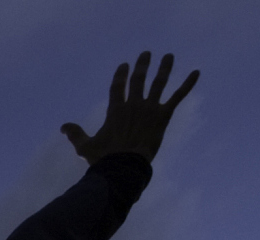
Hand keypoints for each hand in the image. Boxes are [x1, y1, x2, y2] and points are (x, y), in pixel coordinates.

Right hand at [61, 53, 198, 164]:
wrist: (124, 166)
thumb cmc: (104, 159)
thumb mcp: (85, 146)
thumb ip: (75, 134)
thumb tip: (63, 126)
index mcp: (115, 110)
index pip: (118, 87)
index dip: (120, 75)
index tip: (124, 65)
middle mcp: (133, 104)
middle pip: (138, 79)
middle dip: (142, 65)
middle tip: (146, 54)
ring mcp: (149, 108)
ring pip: (159, 82)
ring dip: (165, 68)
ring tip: (169, 56)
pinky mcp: (163, 115)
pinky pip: (178, 96)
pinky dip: (188, 84)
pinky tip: (196, 72)